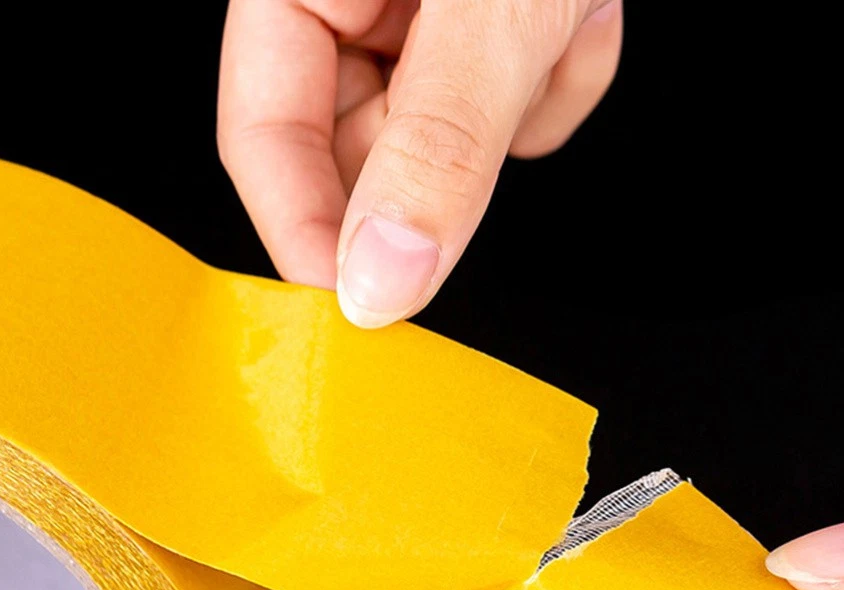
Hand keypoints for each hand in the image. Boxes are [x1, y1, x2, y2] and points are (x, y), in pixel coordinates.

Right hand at [217, 0, 622, 326]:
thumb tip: (381, 281)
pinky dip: (561, 75)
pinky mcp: (491, 26)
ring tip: (559, 12)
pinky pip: (517, 104)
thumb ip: (436, 145)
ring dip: (520, 102)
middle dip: (450, 149)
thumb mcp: (490, 2)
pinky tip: (579, 12)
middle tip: (499, 108)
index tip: (357, 305)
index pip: (265, 137)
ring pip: (456, 135)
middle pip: (365, 147)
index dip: (306, 231)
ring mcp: (426, 15)